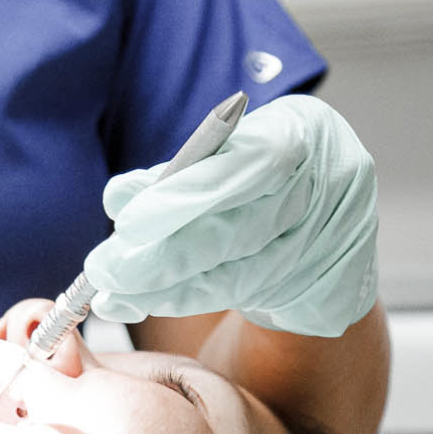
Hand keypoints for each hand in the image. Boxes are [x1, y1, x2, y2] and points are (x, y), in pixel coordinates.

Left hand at [82, 95, 377, 337]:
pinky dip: (186, 299)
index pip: (244, 166)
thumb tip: (119, 198)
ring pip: (236, 273)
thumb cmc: (258, 175)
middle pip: (237, 228)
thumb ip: (177, 174)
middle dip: (161, 254)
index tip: (126, 222)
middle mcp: (327, 186)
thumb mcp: (225, 157)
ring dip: (165, 287)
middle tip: (103, 269)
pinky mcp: (323, 288)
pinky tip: (143, 302)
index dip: (183, 196)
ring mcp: (328, 241)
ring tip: (112, 295)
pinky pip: (241, 297)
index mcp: (303, 131)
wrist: (322, 219)